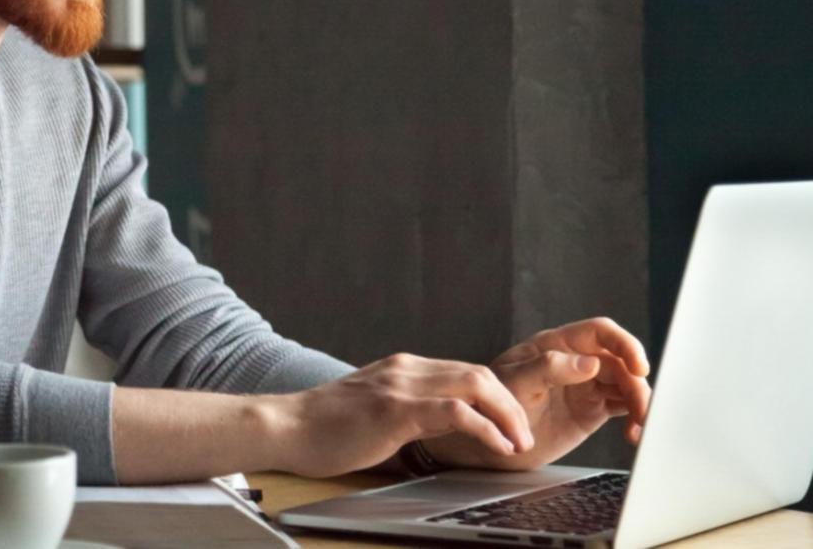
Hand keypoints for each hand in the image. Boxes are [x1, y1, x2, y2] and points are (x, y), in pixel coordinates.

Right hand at [270, 353, 534, 478]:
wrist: (285, 427)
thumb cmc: (323, 427)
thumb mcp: (373, 409)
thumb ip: (405, 408)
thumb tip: (435, 427)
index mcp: (402, 368)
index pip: (465, 372)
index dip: (498, 397)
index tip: (514, 422)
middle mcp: (405, 369)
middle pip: (479, 373)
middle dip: (513, 403)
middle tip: (526, 434)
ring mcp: (400, 386)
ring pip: (474, 385)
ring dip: (507, 415)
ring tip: (519, 442)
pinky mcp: (394, 409)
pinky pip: (454, 412)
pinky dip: (485, 428)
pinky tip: (496, 445)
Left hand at [427, 317, 652, 470]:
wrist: (486, 437)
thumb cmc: (492, 402)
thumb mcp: (515, 382)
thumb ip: (548, 369)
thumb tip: (590, 363)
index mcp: (556, 345)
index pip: (600, 332)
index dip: (624, 344)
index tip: (638, 366)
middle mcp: (575, 361)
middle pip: (621, 362)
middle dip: (637, 383)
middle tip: (642, 410)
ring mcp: (586, 384)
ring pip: (627, 384)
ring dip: (641, 403)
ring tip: (639, 427)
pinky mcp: (592, 408)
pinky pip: (623, 407)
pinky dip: (635, 419)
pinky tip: (633, 434)